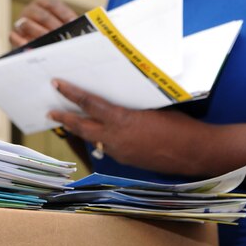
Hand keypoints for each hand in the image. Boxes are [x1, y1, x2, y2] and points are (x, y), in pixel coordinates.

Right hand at [9, 0, 77, 47]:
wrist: (34, 40)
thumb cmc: (51, 29)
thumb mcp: (59, 22)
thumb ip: (67, 24)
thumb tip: (76, 27)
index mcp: (42, 3)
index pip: (53, 5)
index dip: (64, 13)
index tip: (73, 22)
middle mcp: (30, 10)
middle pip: (42, 16)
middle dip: (53, 26)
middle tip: (62, 35)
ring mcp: (20, 21)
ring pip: (27, 24)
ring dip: (40, 33)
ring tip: (50, 41)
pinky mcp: (13, 34)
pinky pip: (13, 36)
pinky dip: (21, 41)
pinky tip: (30, 46)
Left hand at [48, 79, 210, 175]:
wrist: (195, 152)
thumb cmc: (179, 125)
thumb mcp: (152, 107)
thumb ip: (130, 106)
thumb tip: (117, 100)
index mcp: (122, 120)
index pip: (89, 104)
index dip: (71, 94)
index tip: (57, 84)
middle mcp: (116, 138)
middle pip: (82, 127)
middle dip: (65, 118)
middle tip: (50, 111)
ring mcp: (121, 152)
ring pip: (94, 139)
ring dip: (82, 130)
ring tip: (71, 121)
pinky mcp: (128, 161)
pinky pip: (108, 147)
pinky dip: (101, 138)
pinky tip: (102, 133)